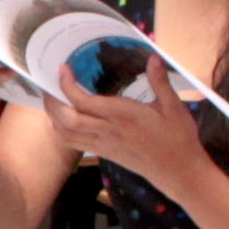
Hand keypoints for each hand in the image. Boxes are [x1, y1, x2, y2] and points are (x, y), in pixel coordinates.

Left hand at [48, 60, 211, 203]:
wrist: (178, 171)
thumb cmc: (177, 138)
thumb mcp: (173, 107)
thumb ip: (160, 81)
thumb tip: (153, 57)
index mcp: (122, 116)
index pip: (83, 101)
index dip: (67, 85)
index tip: (63, 69)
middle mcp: (108, 131)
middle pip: (67, 120)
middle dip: (52, 101)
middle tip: (50, 83)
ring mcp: (103, 145)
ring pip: (66, 134)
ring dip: (54, 116)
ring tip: (53, 98)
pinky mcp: (104, 153)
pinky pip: (75, 143)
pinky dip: (63, 130)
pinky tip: (66, 118)